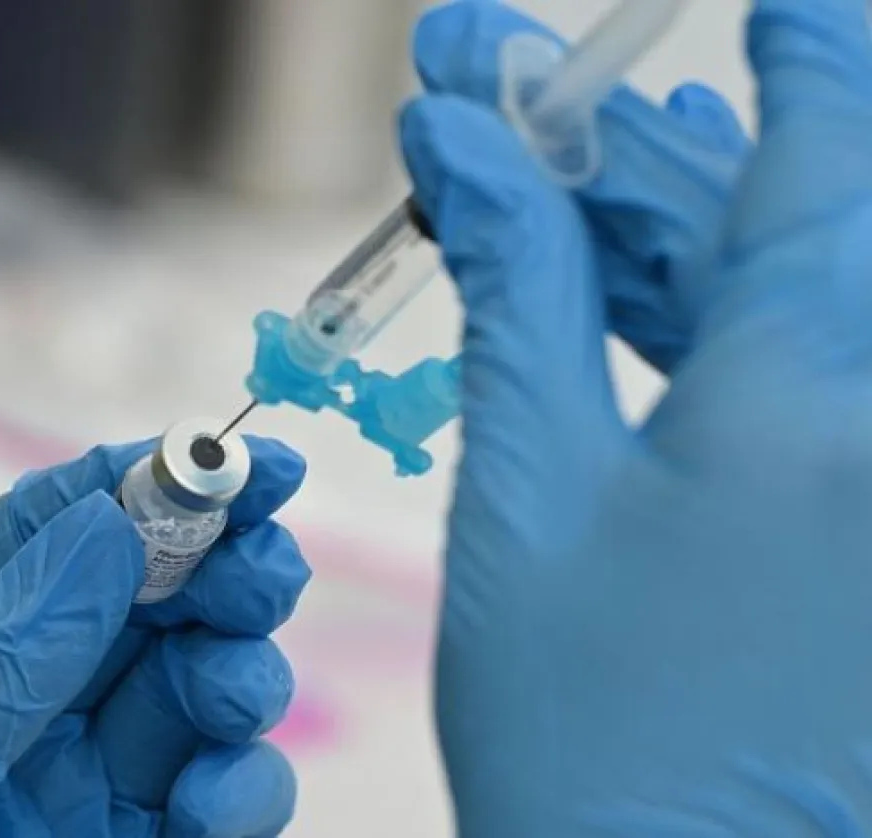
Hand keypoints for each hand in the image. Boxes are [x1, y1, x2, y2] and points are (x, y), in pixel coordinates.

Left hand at [0, 438, 310, 836]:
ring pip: (189, 682)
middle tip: (267, 557)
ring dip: (235, 670)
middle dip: (206, 567)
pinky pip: (220, 790)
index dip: (126, 484)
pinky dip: (243, 784)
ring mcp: (82, 785)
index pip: (27, 539)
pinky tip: (221, 805)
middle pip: (131, 598)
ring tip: (234, 695)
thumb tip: (105, 531)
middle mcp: (4, 711)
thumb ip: (1, 661)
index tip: (224, 456)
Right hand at [404, 1, 871, 834]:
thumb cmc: (587, 732)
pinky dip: (702, 319)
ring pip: (791, 292)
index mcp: (809, 393)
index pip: (818, 149)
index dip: (792, 50)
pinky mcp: (865, 526)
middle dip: (641, 140)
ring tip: (544, 177)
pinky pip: (801, 376)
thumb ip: (513, 288)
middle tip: (513, 87)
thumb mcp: (526, 493)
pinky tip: (618, 281)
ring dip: (664, 224)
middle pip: (786, 211)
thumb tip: (461, 136)